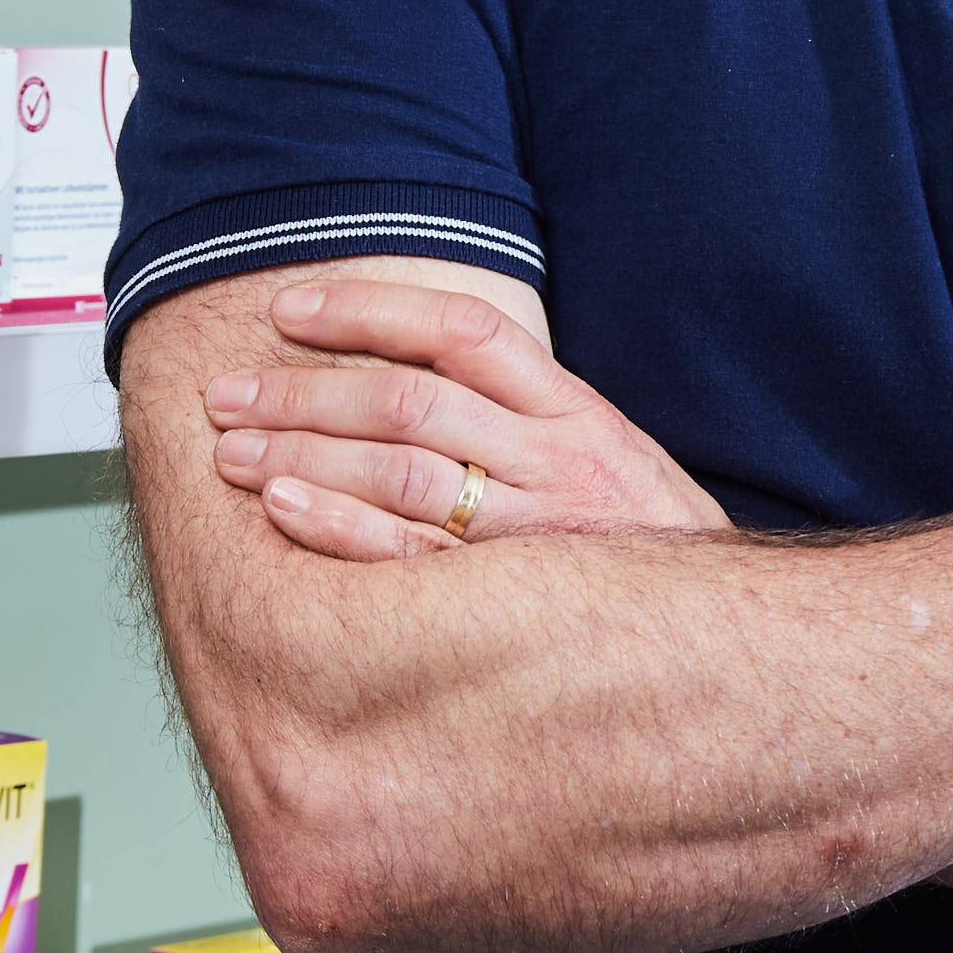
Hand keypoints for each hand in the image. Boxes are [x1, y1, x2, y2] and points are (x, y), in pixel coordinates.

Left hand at [204, 276, 731, 559]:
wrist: (726, 642)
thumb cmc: (644, 545)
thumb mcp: (604, 456)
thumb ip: (523, 414)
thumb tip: (410, 373)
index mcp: (575, 412)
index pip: (462, 332)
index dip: (370, 310)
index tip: (291, 309)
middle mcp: (555, 461)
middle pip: (410, 401)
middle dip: (303, 393)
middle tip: (227, 393)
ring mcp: (534, 534)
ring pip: (401, 472)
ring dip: (302, 455)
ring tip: (233, 450)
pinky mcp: (511, 603)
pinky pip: (408, 559)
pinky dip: (337, 529)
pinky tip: (283, 511)